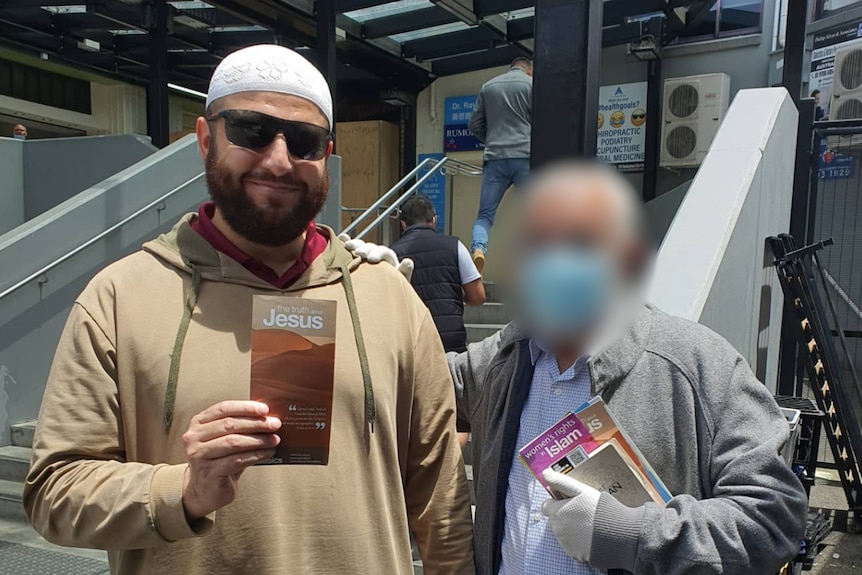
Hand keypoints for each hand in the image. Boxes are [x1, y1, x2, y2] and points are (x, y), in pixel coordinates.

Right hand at [181, 401, 281, 519]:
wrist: (207, 490)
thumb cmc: (220, 460)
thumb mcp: (227, 439)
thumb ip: (241, 426)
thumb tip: (268, 417)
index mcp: (198, 423)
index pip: (223, 408)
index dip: (245, 407)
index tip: (265, 409)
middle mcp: (193, 437)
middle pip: (229, 425)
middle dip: (256, 423)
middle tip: (275, 424)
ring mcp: (198, 455)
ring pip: (233, 442)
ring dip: (258, 440)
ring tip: (274, 439)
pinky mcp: (208, 472)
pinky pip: (236, 460)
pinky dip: (255, 455)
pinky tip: (268, 453)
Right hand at [338, 233, 413, 281]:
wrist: (384, 294)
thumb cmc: (394, 286)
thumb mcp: (402, 280)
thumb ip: (405, 271)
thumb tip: (408, 261)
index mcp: (389, 258)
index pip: (385, 252)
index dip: (378, 253)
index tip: (372, 259)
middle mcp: (378, 253)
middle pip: (372, 247)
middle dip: (365, 249)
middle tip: (360, 254)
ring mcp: (367, 254)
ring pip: (361, 246)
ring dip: (355, 245)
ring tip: (347, 246)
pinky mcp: (357, 258)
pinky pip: (352, 248)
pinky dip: (346, 242)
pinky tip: (341, 237)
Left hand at [541, 469, 601, 562]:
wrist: (615, 535)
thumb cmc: (598, 509)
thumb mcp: (580, 490)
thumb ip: (560, 482)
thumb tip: (545, 474)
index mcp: (556, 512)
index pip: (546, 505)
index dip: (557, 501)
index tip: (569, 500)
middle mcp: (556, 529)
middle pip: (555, 519)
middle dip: (564, 514)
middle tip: (582, 511)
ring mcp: (565, 543)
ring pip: (563, 532)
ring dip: (571, 527)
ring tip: (589, 523)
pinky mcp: (573, 554)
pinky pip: (572, 545)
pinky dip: (578, 540)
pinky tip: (590, 535)